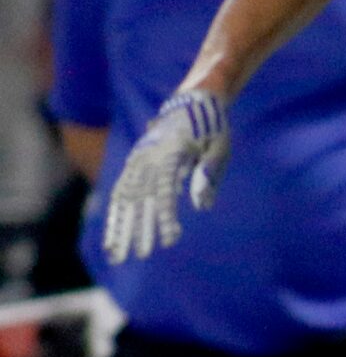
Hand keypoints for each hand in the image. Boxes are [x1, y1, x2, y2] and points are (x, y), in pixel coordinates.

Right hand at [103, 89, 230, 262]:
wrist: (194, 99)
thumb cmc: (213, 126)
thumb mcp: (219, 147)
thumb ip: (209, 173)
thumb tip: (201, 207)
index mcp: (171, 154)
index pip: (166, 193)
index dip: (166, 219)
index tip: (169, 243)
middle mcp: (149, 157)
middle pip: (138, 199)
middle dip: (134, 231)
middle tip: (132, 258)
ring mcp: (139, 158)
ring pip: (124, 197)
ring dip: (119, 226)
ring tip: (116, 253)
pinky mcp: (137, 160)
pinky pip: (123, 188)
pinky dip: (117, 211)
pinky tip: (114, 233)